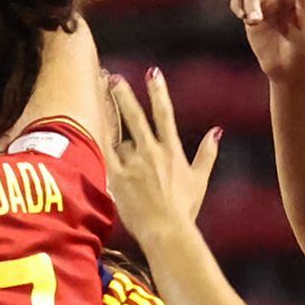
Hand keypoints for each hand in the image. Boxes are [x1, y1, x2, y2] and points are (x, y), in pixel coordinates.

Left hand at [101, 71, 218, 237]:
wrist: (167, 232)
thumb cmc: (184, 209)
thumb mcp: (199, 180)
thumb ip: (207, 153)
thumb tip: (217, 131)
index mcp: (171, 151)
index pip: (165, 114)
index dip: (158, 91)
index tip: (153, 73)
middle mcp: (152, 153)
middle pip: (136, 117)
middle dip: (124, 95)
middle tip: (114, 78)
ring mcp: (133, 164)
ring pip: (117, 135)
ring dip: (109, 118)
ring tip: (97, 97)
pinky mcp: (117, 178)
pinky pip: (104, 153)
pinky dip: (98, 139)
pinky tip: (87, 125)